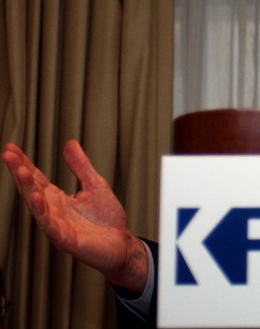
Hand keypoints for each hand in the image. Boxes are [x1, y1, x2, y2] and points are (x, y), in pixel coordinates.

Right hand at [2, 140, 148, 293]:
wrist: (120, 243)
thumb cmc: (106, 218)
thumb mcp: (94, 185)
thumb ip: (81, 166)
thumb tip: (70, 143)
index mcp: (57, 198)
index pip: (36, 178)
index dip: (23, 163)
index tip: (10, 147)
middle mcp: (53, 211)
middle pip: (32, 189)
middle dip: (19, 172)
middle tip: (7, 154)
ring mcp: (57, 225)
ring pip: (37, 206)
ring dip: (28, 189)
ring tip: (20, 172)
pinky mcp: (66, 239)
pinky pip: (51, 226)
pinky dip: (43, 213)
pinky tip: (37, 199)